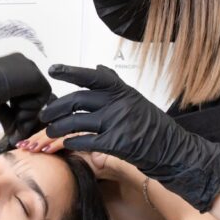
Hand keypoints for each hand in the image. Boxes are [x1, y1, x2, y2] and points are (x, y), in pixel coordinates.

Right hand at [0, 53, 51, 133]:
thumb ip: (9, 113)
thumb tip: (17, 132)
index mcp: (10, 65)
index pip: (25, 88)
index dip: (20, 107)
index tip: (12, 119)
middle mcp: (21, 63)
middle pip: (34, 91)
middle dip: (27, 111)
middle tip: (16, 124)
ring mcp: (28, 67)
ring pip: (40, 94)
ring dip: (29, 111)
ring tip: (15, 119)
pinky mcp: (34, 75)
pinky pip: (44, 95)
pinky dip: (33, 107)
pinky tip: (18, 111)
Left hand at [39, 64, 219, 211]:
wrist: (174, 152)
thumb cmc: (152, 128)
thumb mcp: (136, 100)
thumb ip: (115, 85)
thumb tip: (97, 68)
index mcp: (123, 91)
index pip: (93, 77)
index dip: (71, 72)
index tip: (53, 69)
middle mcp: (120, 104)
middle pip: (77, 100)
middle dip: (55, 108)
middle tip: (44, 115)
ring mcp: (118, 123)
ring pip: (76, 122)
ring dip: (58, 129)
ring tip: (50, 133)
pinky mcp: (117, 143)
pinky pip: (86, 141)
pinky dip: (73, 144)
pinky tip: (66, 145)